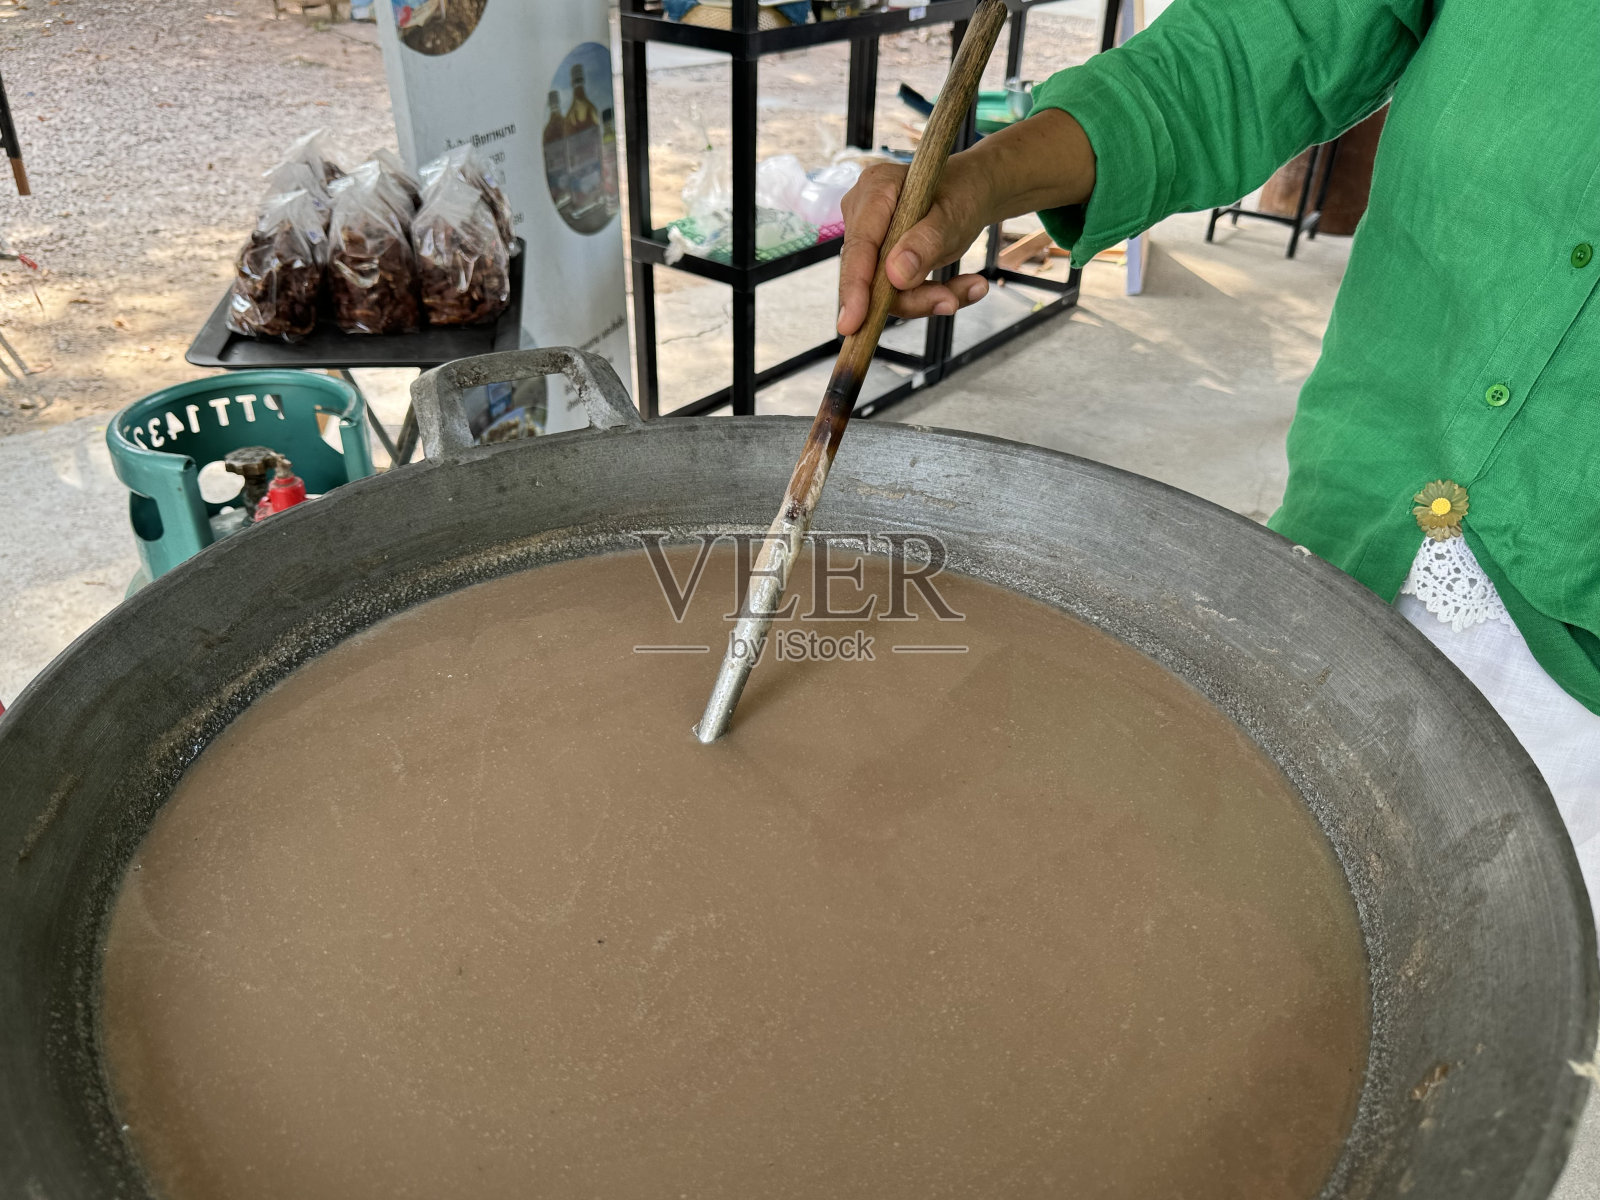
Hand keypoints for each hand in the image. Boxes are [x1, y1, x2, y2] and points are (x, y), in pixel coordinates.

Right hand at [835, 109, 1097, 336]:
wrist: (972, 191)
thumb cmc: (963, 193)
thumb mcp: (954, 215)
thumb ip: (926, 243)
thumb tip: (896, 277)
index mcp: (875, 191)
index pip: (858, 248)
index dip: (855, 288)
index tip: (851, 325)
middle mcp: (862, 214)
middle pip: (870, 274)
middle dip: (911, 296)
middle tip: (951, 302)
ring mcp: (869, 238)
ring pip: (885, 290)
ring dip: (928, 297)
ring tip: (973, 287)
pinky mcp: (880, 259)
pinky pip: (897, 291)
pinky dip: (930, 295)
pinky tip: (965, 286)